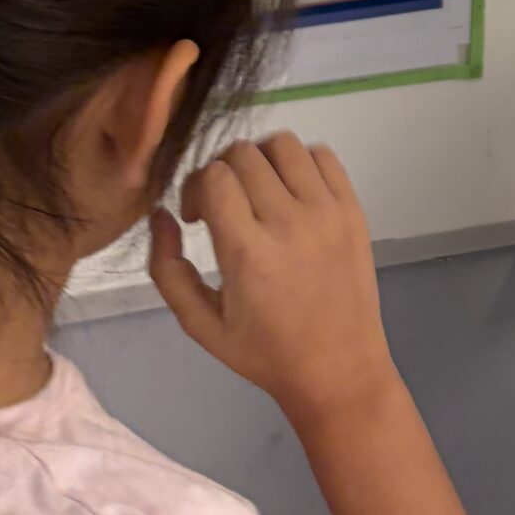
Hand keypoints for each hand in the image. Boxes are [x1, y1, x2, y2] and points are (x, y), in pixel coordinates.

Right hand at [150, 135, 396, 431]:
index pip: (214, 176)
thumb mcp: (201, 325)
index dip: (195, 187)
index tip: (197, 217)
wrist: (338, 369)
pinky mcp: (354, 210)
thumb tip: (160, 214)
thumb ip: (167, 269)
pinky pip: (324, 155)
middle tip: (223, 206)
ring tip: (256, 193)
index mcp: (248, 253)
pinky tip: (291, 192)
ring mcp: (328, 212)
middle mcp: (290, 223)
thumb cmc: (265, 352)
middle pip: (243, 153)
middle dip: (221, 171)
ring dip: (259, 159)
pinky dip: (300, 162)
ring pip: (284, 144)